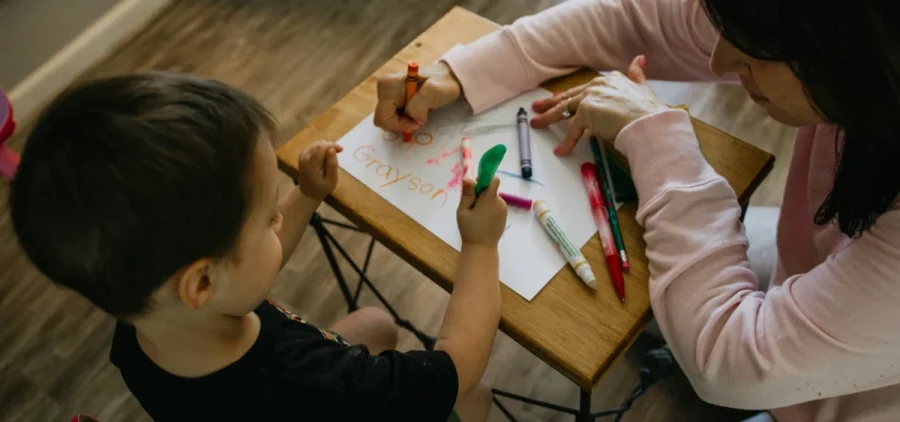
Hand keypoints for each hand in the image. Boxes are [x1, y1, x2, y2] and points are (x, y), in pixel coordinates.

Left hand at [297, 140, 343, 200]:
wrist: (308, 192)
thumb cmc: (322, 188)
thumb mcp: (331, 180)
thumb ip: (332, 165)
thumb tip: (332, 150)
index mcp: (311, 164)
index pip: (321, 147)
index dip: (332, 145)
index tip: (341, 150)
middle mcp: (304, 157)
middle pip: (319, 144)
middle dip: (330, 145)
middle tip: (338, 152)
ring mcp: (302, 155)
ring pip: (317, 144)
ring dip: (326, 147)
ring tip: (332, 156)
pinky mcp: (303, 154)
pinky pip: (314, 146)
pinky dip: (322, 148)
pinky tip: (326, 156)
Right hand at [374, 62, 461, 132]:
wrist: (447, 78)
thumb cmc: (442, 84)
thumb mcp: (436, 91)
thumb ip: (420, 104)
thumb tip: (413, 118)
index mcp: (389, 84)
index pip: (384, 116)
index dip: (400, 125)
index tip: (418, 121)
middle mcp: (383, 87)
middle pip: (382, 119)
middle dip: (400, 124)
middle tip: (418, 118)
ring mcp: (385, 93)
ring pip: (386, 119)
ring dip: (402, 122)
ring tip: (418, 113)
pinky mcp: (390, 98)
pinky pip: (391, 117)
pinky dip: (403, 119)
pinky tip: (414, 112)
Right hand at [457, 177, 506, 247]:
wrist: (482, 248)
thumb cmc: (469, 229)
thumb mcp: (463, 211)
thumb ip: (467, 194)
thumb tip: (468, 177)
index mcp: (489, 200)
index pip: (493, 180)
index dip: (485, 179)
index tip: (475, 186)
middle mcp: (500, 202)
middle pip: (491, 189)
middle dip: (481, 192)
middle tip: (471, 205)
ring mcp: (503, 209)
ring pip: (493, 197)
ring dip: (485, 201)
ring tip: (476, 214)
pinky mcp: (504, 215)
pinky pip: (496, 205)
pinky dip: (489, 207)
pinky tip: (482, 219)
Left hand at [530, 55, 667, 155]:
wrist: (650, 123)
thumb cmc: (649, 112)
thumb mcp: (643, 88)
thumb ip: (637, 75)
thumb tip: (640, 59)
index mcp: (610, 79)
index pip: (584, 88)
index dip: (570, 95)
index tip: (559, 98)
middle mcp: (598, 84)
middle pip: (569, 96)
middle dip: (551, 102)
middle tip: (537, 107)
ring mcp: (590, 96)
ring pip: (564, 109)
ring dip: (548, 117)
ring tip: (536, 124)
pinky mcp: (586, 111)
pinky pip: (572, 130)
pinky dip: (567, 142)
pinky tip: (561, 151)